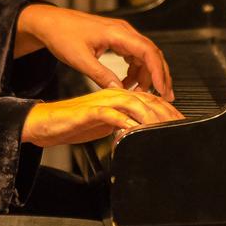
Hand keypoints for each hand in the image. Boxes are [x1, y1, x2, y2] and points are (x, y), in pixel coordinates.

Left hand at [14, 5, 174, 100]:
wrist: (50, 22)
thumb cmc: (62, 34)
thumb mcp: (81, 60)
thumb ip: (102, 76)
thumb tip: (120, 92)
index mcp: (117, 33)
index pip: (148, 52)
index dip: (158, 72)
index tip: (161, 89)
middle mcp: (123, 32)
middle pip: (152, 54)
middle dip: (160, 75)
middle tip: (165, 96)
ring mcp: (121, 35)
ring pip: (144, 56)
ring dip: (147, 75)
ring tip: (143, 94)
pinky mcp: (116, 40)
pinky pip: (133, 56)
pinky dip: (135, 71)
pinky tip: (129, 84)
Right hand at [21, 88, 184, 146]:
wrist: (45, 123)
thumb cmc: (73, 124)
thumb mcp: (105, 125)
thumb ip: (123, 123)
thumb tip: (140, 130)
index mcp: (117, 95)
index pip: (149, 99)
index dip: (167, 110)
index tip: (181, 122)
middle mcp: (112, 94)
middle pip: (146, 99)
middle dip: (166, 113)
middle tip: (179, 126)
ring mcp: (101, 101)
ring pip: (132, 104)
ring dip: (150, 116)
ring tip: (162, 128)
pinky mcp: (89, 111)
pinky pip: (111, 115)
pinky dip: (125, 123)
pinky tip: (134, 131)